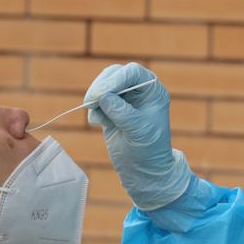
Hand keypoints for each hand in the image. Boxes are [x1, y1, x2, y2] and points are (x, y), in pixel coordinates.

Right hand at [85, 63, 191, 210]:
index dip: (116, 79)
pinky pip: (96, 100)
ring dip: (95, 99)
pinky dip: (93, 109)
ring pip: (103, 85)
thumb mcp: (139, 131)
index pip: (133, 72)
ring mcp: (124, 99)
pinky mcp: (111, 109)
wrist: (143, 170)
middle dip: (101, 87)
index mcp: (153, 91)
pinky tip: (97, 123)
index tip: (102, 93)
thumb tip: (104, 96)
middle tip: (91, 102)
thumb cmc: (148, 150)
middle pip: (114, 74)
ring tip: (97, 118)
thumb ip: (122, 112)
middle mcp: (139, 91)